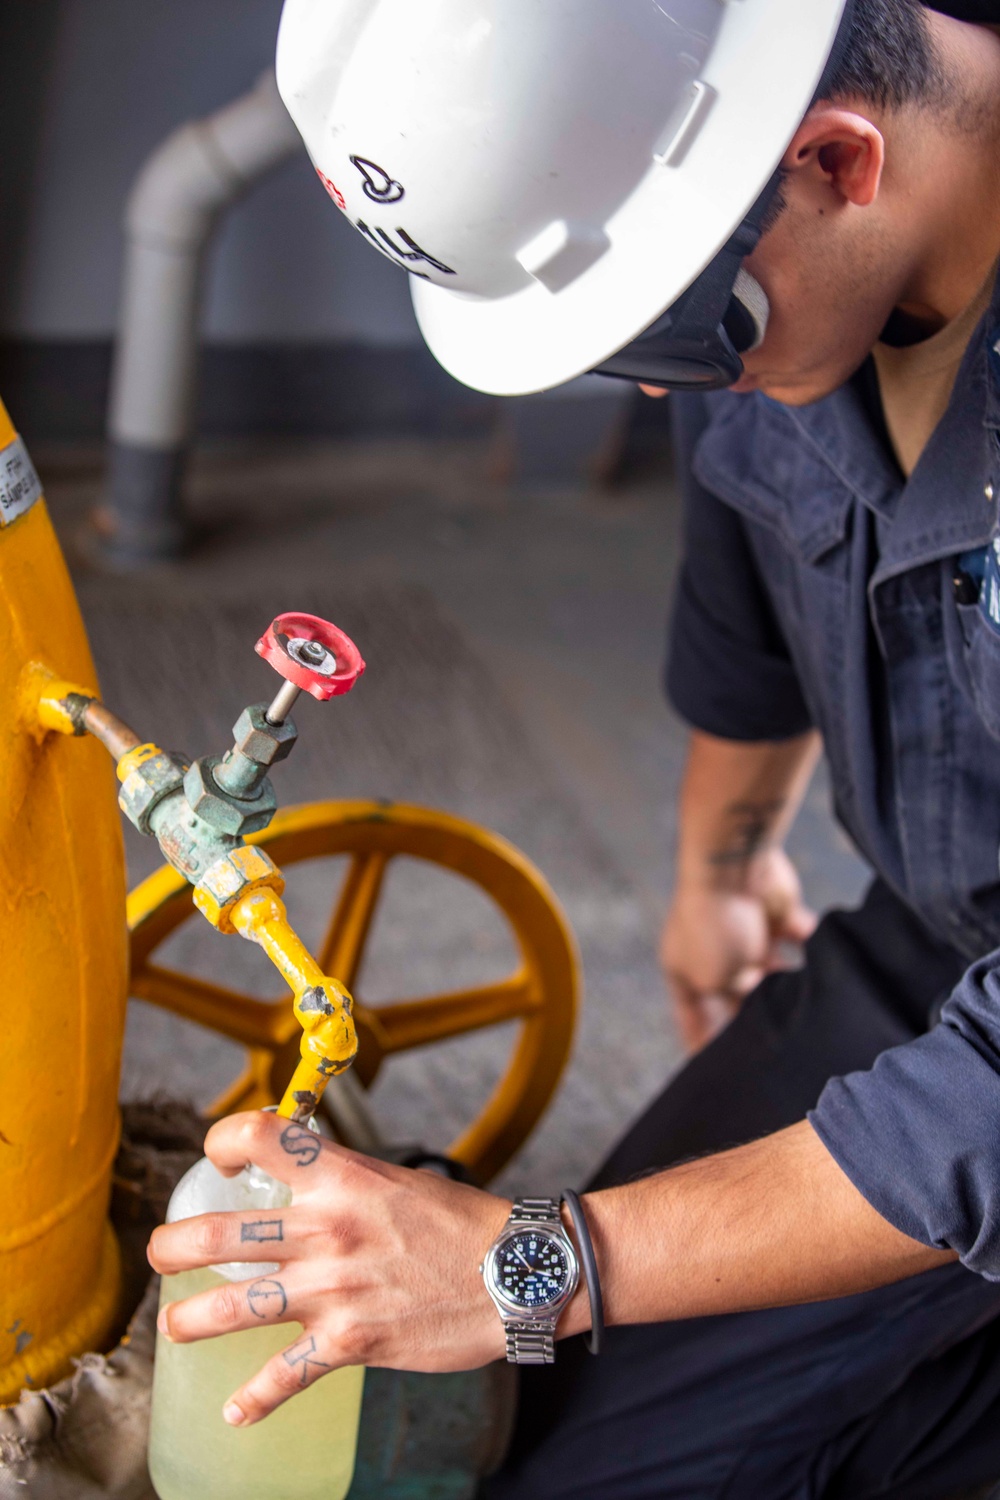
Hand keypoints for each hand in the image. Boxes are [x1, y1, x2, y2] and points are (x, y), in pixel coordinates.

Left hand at [147, 1112, 521, 1426]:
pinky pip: (285, 1375)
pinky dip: (254, 1400)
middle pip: (218, 1233)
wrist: (515, 1272)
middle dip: (172, 1247)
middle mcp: (328, 1229)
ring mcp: (335, 1288)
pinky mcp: (350, 1341)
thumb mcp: (394, 1179)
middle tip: (163, 1251)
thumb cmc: (459, 1223)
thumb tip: (297, 1165)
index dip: (221, 1139)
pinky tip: (235, 1411)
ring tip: (173, 1326)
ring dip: (188, 1321)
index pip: (257, 1136)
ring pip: (232, 1307)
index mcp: (341, 1177)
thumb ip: (339, 1175)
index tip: (215, 1157)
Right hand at [660, 847, 815, 1053]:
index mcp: (686, 970)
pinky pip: (800, 940)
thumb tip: (763, 1008)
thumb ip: (738, 1001)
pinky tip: (825, 969)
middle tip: (777, 1049)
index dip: (702, 1045)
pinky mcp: (777, 915)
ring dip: (786, 987)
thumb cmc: (713, 923)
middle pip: (738, 997)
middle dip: (756, 1018)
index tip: (716, 1076)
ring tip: (805, 1012)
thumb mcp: (716, 978)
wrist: (735, 865)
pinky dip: (811, 951)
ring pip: (773, 972)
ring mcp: (747, 934)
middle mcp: (715, 954)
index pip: (693, 1017)